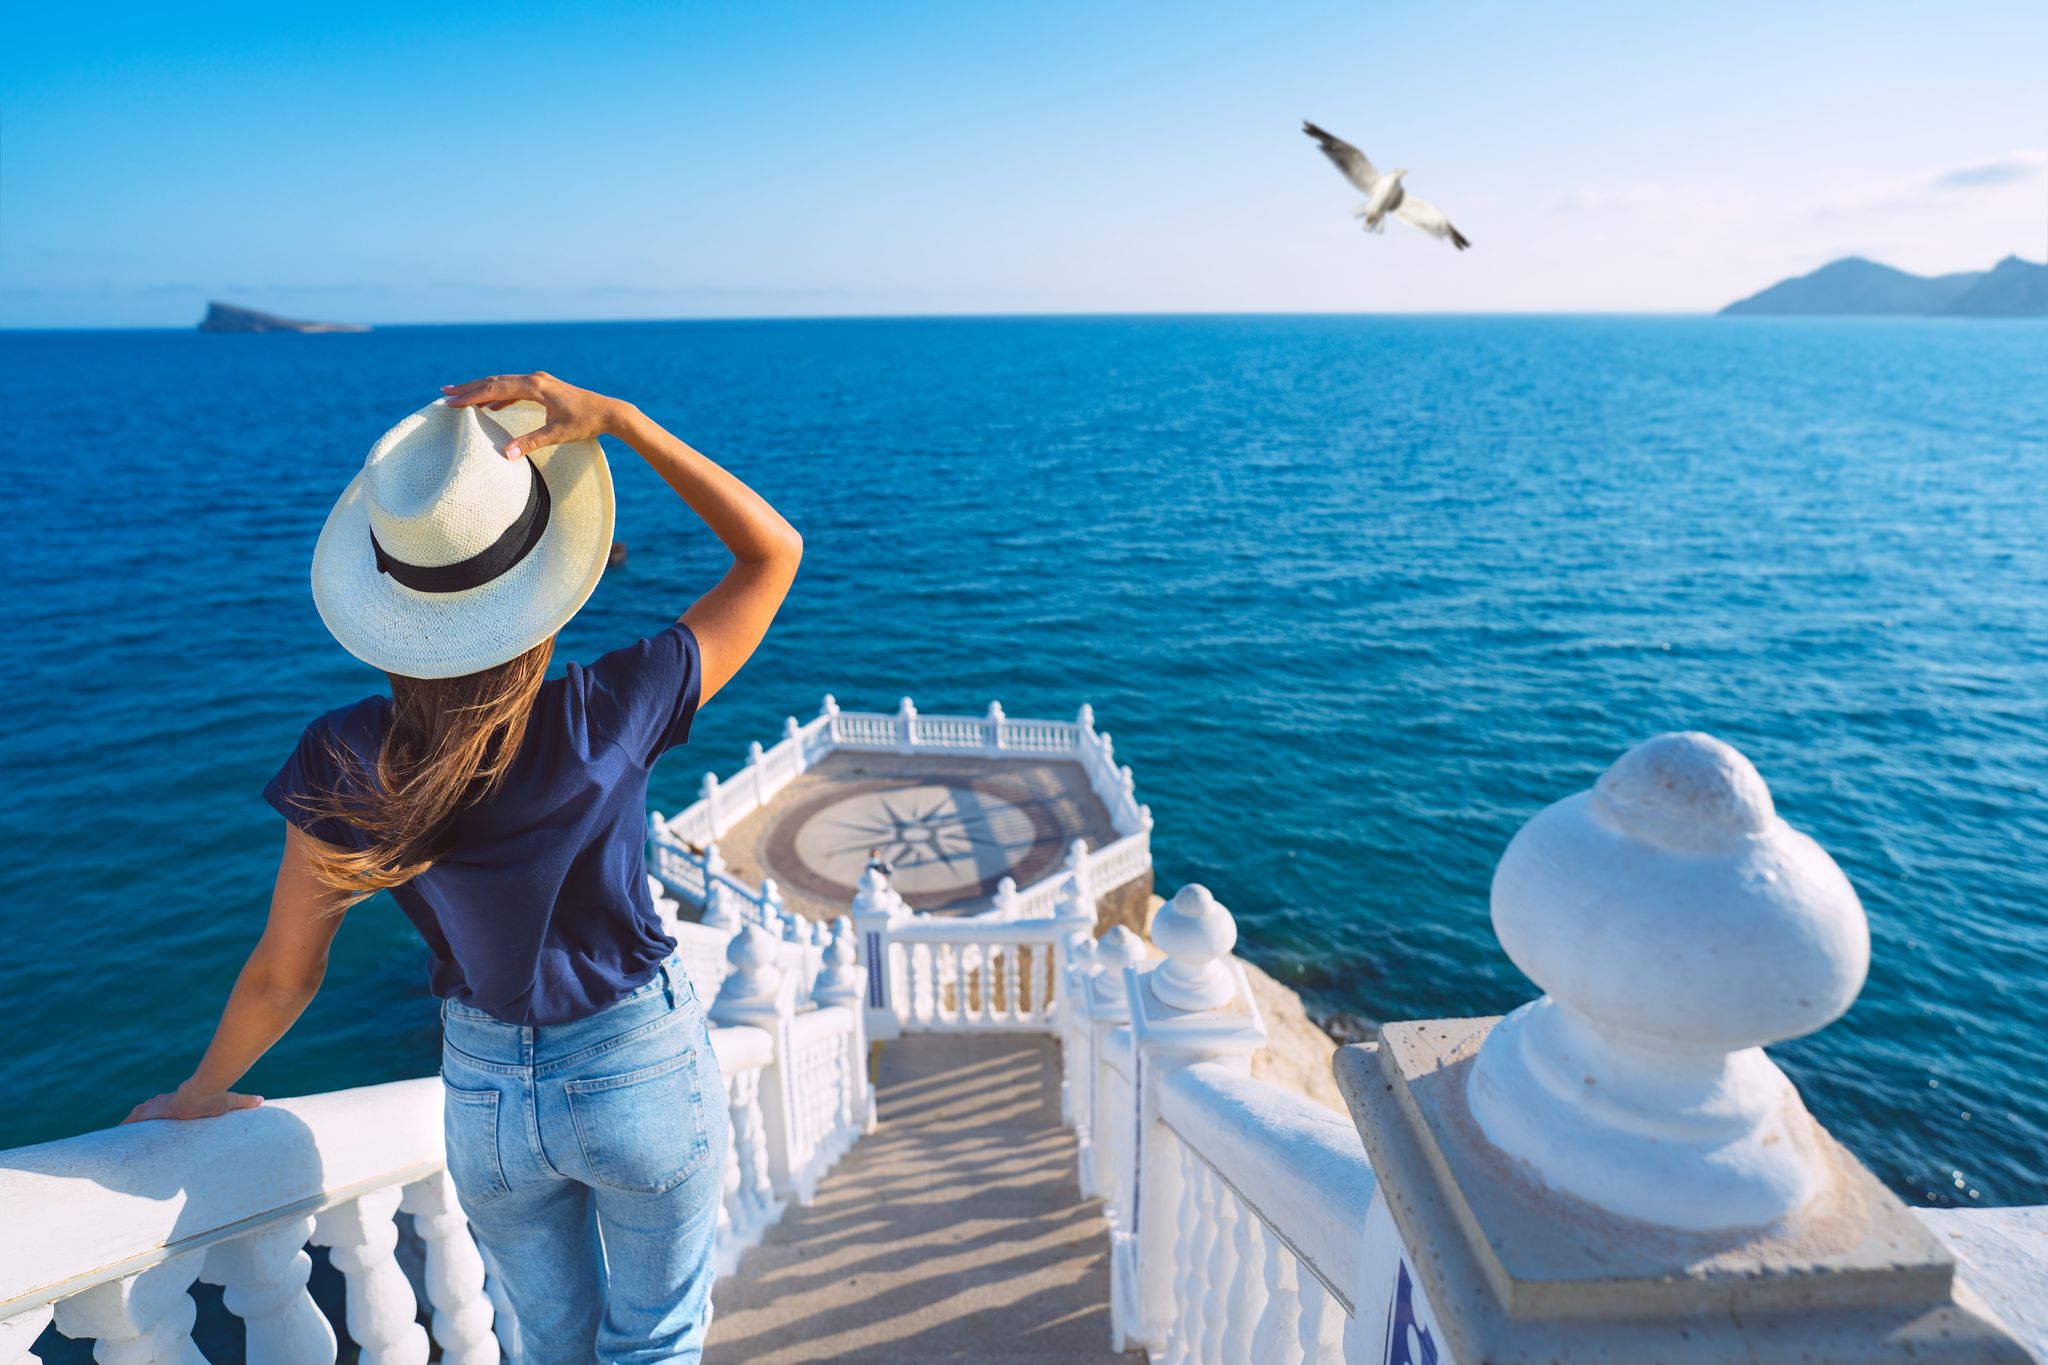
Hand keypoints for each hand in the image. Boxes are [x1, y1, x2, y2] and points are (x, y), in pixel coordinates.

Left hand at [122, 1084, 262, 1123]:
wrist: (203, 1092)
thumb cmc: (215, 1096)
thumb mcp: (230, 1101)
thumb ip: (244, 1102)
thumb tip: (262, 1100)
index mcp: (179, 1100)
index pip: (166, 1105)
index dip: (161, 1112)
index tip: (158, 1120)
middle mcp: (165, 1101)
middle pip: (149, 1110)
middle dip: (142, 1120)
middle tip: (135, 1134)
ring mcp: (156, 1106)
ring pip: (138, 1116)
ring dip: (130, 1125)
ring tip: (122, 1138)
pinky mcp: (152, 1111)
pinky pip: (133, 1120)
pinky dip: (125, 1127)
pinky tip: (117, 1135)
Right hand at [440, 372, 631, 458]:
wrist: (609, 412)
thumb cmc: (585, 423)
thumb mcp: (557, 434)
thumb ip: (531, 443)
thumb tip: (506, 455)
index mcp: (534, 387)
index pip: (495, 389)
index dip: (471, 396)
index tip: (450, 402)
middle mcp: (534, 379)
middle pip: (494, 382)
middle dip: (468, 388)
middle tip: (443, 393)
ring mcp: (539, 382)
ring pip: (503, 383)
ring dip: (481, 389)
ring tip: (460, 396)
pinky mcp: (544, 388)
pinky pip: (515, 389)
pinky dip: (499, 396)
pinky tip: (491, 406)